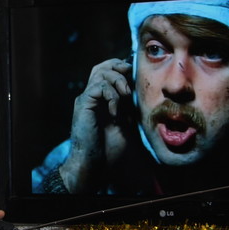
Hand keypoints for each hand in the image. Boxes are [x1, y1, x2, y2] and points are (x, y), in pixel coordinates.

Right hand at [59, 58, 132, 192]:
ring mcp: (86, 99)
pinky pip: (98, 87)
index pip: (107, 71)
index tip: (135, 75)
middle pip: (101, 67)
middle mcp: (92, 96)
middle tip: (130, 76)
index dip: (121, 68)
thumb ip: (130, 108)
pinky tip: (115, 112)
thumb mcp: (126, 124)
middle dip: (118, 66)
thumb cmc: (108, 149)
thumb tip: (145, 94)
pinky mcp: (83, 104)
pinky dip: (112, 96)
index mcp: (101, 99)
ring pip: (100, 73)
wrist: (94, 163)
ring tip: (126, 96)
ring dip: (118, 81)